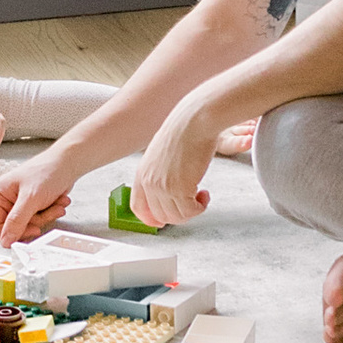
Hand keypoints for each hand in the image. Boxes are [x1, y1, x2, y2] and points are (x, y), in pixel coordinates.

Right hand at [0, 151, 73, 243]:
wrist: (67, 164)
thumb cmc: (47, 171)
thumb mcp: (31, 198)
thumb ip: (17, 221)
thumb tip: (5, 241)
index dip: (15, 232)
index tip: (33, 228)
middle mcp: (1, 200)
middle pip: (14, 229)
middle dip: (35, 221)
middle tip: (46, 211)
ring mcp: (15, 204)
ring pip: (27, 226)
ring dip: (45, 217)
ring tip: (55, 203)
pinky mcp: (28, 207)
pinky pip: (36, 221)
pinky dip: (49, 214)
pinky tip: (56, 202)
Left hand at [130, 95, 218, 233]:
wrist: (194, 121)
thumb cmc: (183, 131)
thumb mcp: (161, 154)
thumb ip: (159, 173)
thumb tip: (169, 190)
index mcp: (141, 174)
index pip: (138, 208)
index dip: (151, 219)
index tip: (163, 222)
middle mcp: (149, 182)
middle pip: (160, 217)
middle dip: (179, 214)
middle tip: (192, 202)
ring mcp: (163, 187)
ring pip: (177, 217)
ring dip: (192, 211)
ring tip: (200, 196)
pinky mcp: (180, 189)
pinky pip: (191, 212)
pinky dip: (200, 207)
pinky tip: (205, 193)